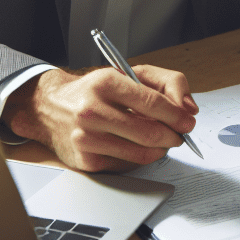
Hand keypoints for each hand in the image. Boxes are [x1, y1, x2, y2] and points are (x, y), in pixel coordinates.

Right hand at [3, 64, 198, 172]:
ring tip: (161, 139)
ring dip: (160, 149)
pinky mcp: (85, 161)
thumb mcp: (130, 73)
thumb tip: (188, 109)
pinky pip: (127, 165)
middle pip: (150, 133)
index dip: (177, 115)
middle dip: (173, 136)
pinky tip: (136, 146)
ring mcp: (86, 138)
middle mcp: (92, 110)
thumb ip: (167, 83)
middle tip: (179, 134)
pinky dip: (140, 158)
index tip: (188, 121)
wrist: (51, 107)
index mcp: (106, 82)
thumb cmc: (95, 90)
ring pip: (141, 153)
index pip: (153, 103)